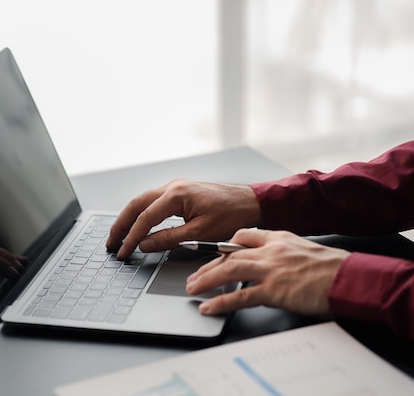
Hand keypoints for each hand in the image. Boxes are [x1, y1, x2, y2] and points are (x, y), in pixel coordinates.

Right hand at [105, 179, 260, 258]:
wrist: (251, 202)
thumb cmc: (233, 215)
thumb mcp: (200, 233)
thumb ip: (168, 239)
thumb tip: (144, 245)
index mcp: (176, 194)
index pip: (145, 218)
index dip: (131, 237)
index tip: (124, 251)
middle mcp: (172, 186)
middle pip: (136, 204)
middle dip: (120, 224)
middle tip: (111, 243)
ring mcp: (175, 186)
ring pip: (142, 201)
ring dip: (128, 218)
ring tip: (118, 236)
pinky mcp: (179, 191)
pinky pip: (152, 201)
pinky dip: (140, 214)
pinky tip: (136, 225)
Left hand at [186, 229, 349, 316]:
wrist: (352, 278)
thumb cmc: (334, 268)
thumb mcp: (305, 250)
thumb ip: (284, 253)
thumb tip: (272, 264)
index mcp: (279, 237)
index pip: (243, 235)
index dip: (225, 245)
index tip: (215, 254)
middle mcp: (271, 250)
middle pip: (230, 253)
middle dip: (208, 265)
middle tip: (194, 276)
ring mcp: (271, 269)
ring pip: (229, 270)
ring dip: (206, 280)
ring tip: (192, 288)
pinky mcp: (274, 290)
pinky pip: (240, 296)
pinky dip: (220, 302)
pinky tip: (208, 307)